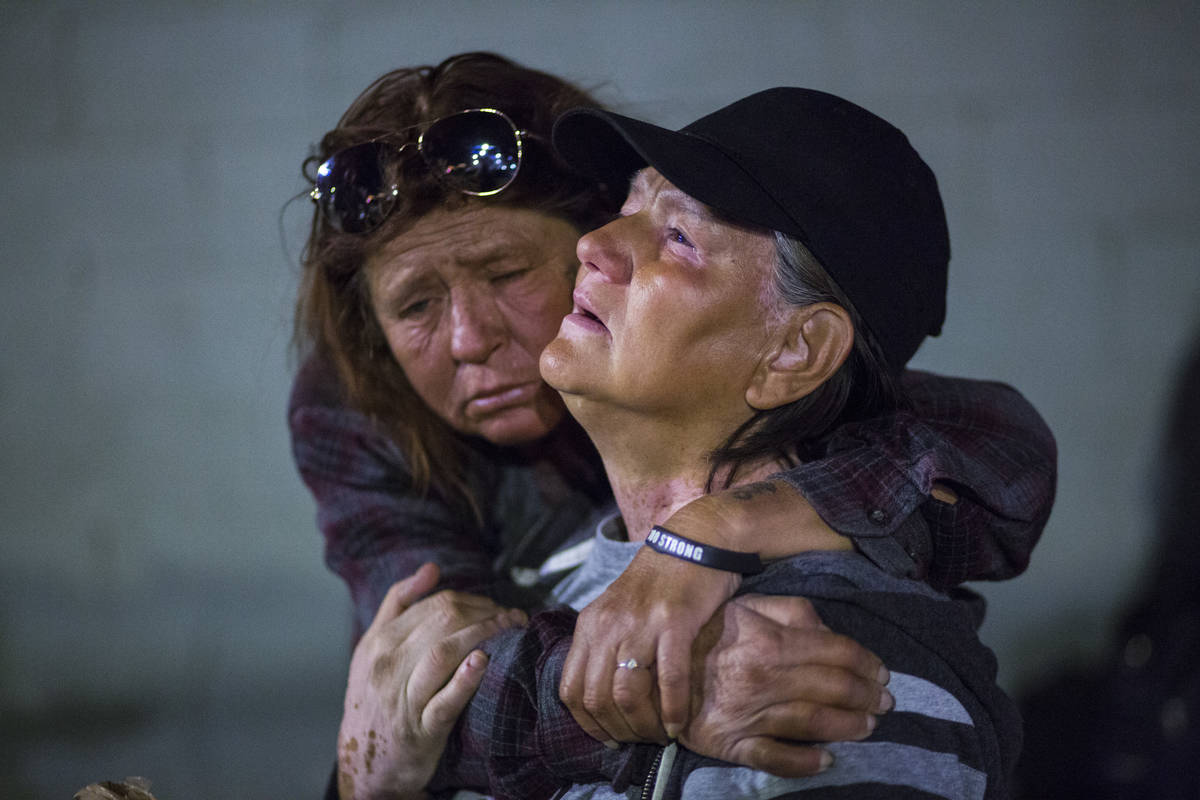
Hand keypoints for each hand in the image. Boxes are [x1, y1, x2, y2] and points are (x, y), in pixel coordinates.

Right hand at [337, 563, 526, 799]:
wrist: (360, 761)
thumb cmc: (375, 698)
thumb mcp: (374, 648)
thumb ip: (399, 603)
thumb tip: (431, 568)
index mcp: (380, 641)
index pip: (434, 604)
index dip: (474, 600)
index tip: (497, 607)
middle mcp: (389, 664)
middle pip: (444, 621)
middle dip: (487, 613)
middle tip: (514, 617)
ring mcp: (404, 697)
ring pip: (443, 653)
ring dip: (484, 634)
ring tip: (511, 628)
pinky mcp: (421, 730)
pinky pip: (444, 701)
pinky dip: (464, 680)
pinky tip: (483, 661)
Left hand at [559, 544, 738, 743]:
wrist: (696, 539)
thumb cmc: (662, 581)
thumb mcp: (619, 609)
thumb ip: (607, 645)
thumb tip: (603, 697)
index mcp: (589, 624)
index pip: (570, 689)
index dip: (588, 724)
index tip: (610, 739)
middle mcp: (608, 624)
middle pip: (596, 698)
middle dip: (618, 731)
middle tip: (641, 742)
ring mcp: (640, 622)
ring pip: (627, 694)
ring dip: (644, 726)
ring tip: (660, 736)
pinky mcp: (674, 621)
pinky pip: (668, 678)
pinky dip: (672, 709)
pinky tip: (679, 723)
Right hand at [681, 594, 892, 775]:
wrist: (654, 669)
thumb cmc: (706, 634)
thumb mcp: (746, 607)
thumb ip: (789, 610)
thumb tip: (825, 628)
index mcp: (771, 641)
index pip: (836, 651)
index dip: (867, 662)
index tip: (883, 672)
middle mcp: (765, 678)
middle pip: (833, 688)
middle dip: (867, 696)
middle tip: (885, 702)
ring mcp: (750, 713)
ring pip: (813, 722)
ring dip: (849, 726)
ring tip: (868, 726)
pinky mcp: (733, 743)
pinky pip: (775, 757)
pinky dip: (805, 762)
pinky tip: (827, 760)